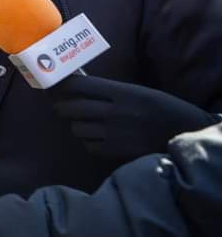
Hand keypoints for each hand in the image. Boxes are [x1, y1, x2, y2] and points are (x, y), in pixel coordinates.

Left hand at [50, 75, 219, 162]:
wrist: (182, 133)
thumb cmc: (160, 108)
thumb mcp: (137, 91)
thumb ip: (108, 90)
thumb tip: (77, 85)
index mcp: (121, 92)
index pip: (79, 85)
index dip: (62, 85)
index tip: (55, 86)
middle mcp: (114, 112)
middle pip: (70, 108)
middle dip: (61, 107)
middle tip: (62, 107)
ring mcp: (113, 133)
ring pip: (76, 128)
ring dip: (76, 126)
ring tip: (85, 124)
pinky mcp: (115, 151)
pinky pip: (88, 146)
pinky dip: (88, 142)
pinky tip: (97, 138)